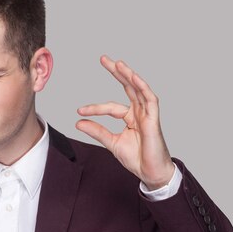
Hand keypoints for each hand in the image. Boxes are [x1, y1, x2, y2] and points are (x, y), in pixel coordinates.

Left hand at [76, 55, 174, 189]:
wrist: (150, 172)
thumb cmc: (136, 158)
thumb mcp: (111, 143)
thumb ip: (96, 131)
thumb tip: (78, 121)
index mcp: (130, 117)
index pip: (110, 107)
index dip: (95, 108)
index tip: (79, 111)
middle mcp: (139, 112)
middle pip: (128, 87)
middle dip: (116, 72)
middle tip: (103, 58)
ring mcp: (148, 114)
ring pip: (138, 89)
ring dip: (128, 75)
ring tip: (117, 63)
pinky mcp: (154, 118)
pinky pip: (150, 99)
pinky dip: (142, 87)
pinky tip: (133, 76)